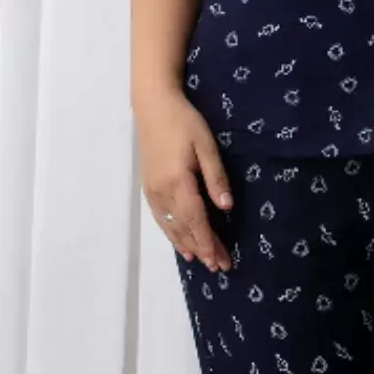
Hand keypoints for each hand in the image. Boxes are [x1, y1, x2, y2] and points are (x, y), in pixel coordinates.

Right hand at [134, 87, 234, 270]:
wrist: (153, 107)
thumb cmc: (184, 122)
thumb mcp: (206, 147)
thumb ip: (215, 178)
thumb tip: (226, 208)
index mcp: (178, 182)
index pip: (196, 220)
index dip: (208, 242)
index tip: (220, 260)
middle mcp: (161, 192)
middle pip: (184, 228)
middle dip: (202, 248)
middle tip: (219, 267)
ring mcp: (152, 191)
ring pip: (170, 226)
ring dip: (186, 245)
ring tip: (201, 261)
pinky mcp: (148, 187)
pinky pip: (160, 218)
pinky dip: (171, 233)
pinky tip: (179, 243)